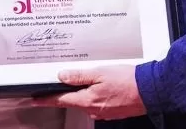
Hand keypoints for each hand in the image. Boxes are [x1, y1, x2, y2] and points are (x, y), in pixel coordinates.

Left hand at [31, 65, 145, 120]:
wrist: (150, 90)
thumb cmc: (128, 81)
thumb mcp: (100, 72)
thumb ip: (79, 76)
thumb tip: (62, 76)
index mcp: (87, 100)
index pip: (60, 100)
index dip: (46, 99)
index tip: (34, 100)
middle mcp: (93, 110)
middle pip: (73, 101)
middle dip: (68, 93)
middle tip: (63, 83)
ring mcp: (103, 113)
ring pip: (86, 102)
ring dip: (84, 93)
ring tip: (91, 80)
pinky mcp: (112, 112)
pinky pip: (98, 104)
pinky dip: (96, 96)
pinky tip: (103, 87)